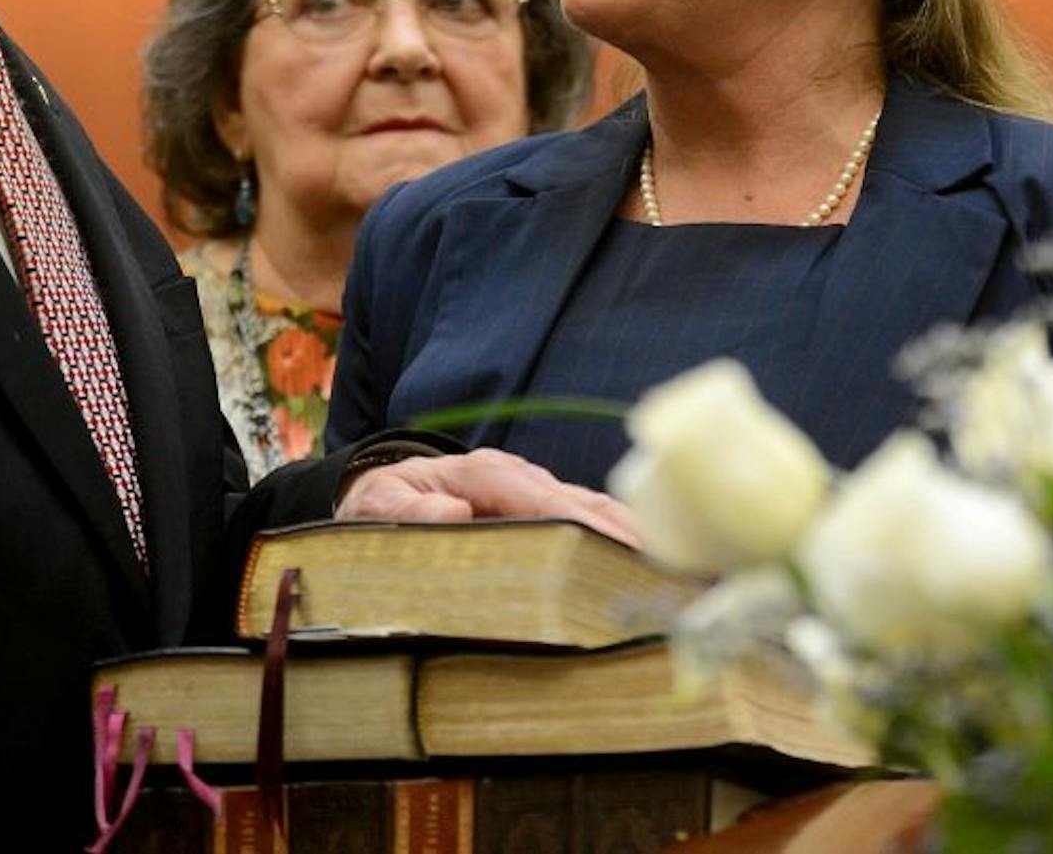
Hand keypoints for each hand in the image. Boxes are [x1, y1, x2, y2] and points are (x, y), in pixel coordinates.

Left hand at [336, 447, 643, 546]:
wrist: (377, 494)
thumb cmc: (379, 507)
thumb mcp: (377, 508)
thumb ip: (408, 510)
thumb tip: (450, 512)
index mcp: (481, 474)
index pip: (539, 498)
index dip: (579, 523)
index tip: (617, 549)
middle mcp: (516, 477)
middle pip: (579, 504)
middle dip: (622, 536)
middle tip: (668, 574)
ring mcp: (533, 492)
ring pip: (592, 513)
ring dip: (631, 541)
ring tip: (676, 577)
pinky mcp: (541, 512)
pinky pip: (587, 526)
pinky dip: (620, 546)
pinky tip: (650, 573)